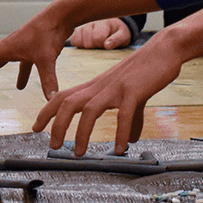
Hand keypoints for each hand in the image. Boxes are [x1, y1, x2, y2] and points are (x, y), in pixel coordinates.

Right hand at [0, 9, 73, 96]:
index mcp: (5, 48)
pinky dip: (19, 74)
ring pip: (0, 63)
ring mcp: (21, 46)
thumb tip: (51, 100)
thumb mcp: (46, 58)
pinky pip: (21, 64)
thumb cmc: (50, 33)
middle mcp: (10, 46)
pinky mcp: (33, 48)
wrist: (62, 16)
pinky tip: (21, 86)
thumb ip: (47, 80)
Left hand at [33, 33, 185, 155]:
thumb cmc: (148, 69)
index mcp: (97, 85)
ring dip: (81, 133)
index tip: (36, 127)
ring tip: (79, 153)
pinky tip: (120, 148)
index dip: (47, 111)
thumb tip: (130, 139)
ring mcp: (116, 87)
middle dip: (56, 124)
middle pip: (68, 102)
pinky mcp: (134, 91)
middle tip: (52, 146)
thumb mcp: (134, 95)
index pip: (63, 96)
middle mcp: (102, 86)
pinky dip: (120, 132)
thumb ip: (131, 118)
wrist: (166, 49)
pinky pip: (124, 114)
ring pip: (89, 109)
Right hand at [70, 18, 133, 49]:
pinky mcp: (77, 30)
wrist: (113, 26)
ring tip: (94, 44)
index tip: (107, 45)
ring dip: (86, 46)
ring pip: (78, 40)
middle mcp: (91, 22)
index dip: (102, 45)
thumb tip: (107, 45)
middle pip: (87, 42)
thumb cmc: (118, 32)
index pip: (98, 38)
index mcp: (104, 22)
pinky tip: (87, 43)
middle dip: (95, 47)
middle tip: (100, 45)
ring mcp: (82, 26)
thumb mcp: (123, 35)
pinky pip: (73, 40)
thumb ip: (117, 40)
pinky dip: (79, 44)